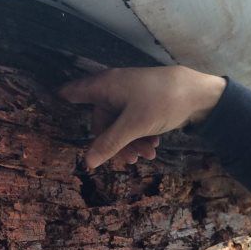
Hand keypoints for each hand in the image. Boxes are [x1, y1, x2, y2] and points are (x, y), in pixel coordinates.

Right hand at [59, 66, 225, 168]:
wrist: (200, 93)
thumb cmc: (162, 101)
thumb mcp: (133, 126)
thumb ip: (109, 144)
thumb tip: (87, 162)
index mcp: (105, 87)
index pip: (73, 92)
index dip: (61, 101)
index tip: (50, 109)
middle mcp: (113, 89)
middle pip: (101, 121)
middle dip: (114, 143)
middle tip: (129, 160)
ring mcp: (128, 96)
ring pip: (118, 126)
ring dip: (130, 144)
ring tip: (146, 157)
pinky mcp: (142, 103)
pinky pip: (132, 123)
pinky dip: (140, 137)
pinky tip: (153, 148)